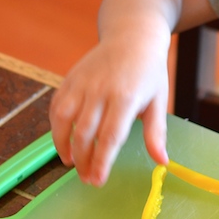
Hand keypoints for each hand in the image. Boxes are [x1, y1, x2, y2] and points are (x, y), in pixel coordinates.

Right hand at [49, 37, 168, 186]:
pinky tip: (63, 140)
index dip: (102, 161)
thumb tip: (163, 162)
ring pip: (64, 119)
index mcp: (126, 97)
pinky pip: (56, 106)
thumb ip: (156, 133)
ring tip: (70, 162)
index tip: (98, 181)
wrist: (132, 37)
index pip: (110, 137)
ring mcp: (82, 83)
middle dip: (84, 160)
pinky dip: (56, 126)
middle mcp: (100, 90)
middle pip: (85, 133)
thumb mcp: (159, 101)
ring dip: (63, 145)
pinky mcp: (70, 78)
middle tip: (87, 179)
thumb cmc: (149, 72)